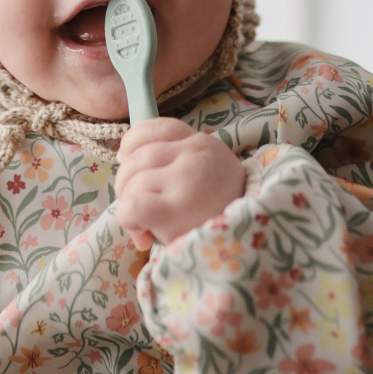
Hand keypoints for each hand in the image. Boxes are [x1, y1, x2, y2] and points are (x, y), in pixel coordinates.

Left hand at [114, 118, 245, 249]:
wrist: (249, 246)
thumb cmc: (220, 213)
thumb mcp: (209, 174)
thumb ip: (175, 162)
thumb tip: (123, 160)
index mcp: (202, 143)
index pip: (158, 127)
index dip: (133, 141)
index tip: (125, 157)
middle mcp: (195, 154)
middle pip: (138, 157)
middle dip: (125, 182)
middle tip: (134, 205)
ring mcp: (187, 179)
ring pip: (133, 182)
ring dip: (128, 206)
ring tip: (144, 226)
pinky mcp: (177, 209)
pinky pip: (132, 206)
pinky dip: (128, 220)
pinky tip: (142, 234)